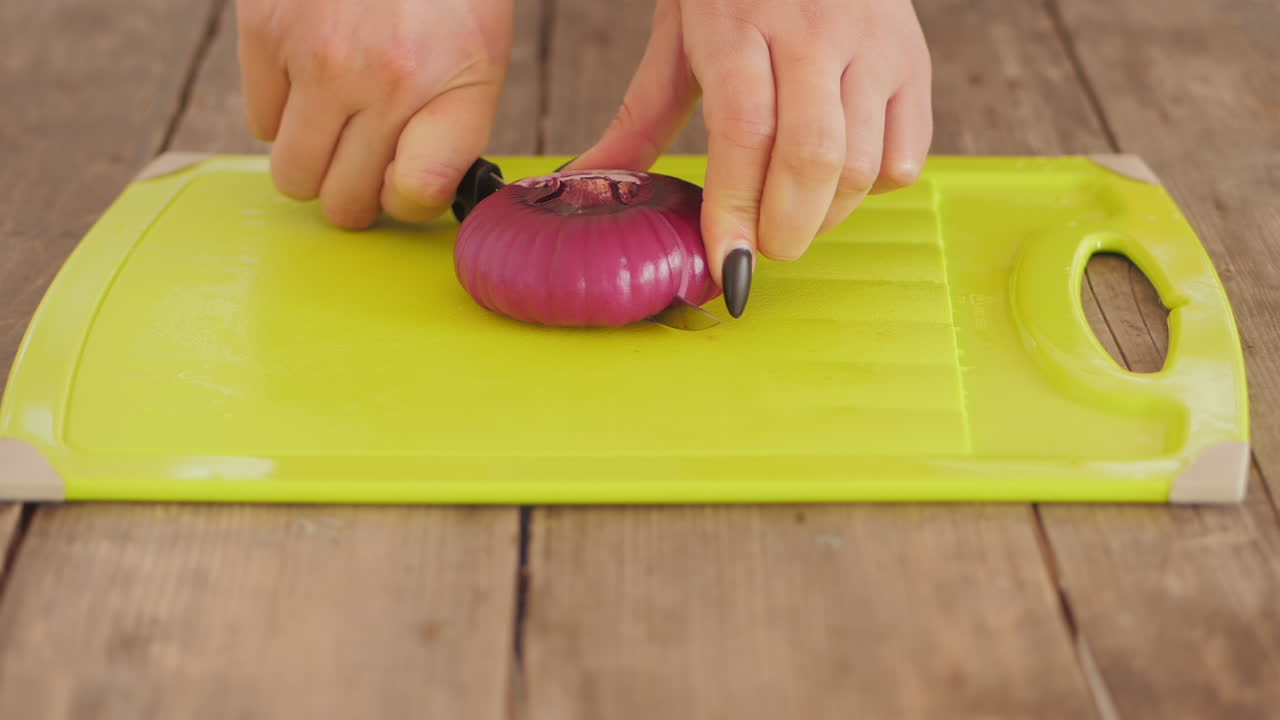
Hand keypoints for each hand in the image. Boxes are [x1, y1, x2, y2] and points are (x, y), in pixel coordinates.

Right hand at [236, 0, 513, 228]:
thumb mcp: (480, 63)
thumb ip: (451, 141)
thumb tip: (406, 202)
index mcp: (442, 89)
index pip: (412, 197)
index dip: (406, 200)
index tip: (404, 178)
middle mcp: (377, 81)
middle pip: (342, 205)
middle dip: (354, 192)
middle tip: (366, 155)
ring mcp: (314, 59)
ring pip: (292, 175)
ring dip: (314, 158)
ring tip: (340, 115)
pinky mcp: (264, 32)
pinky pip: (260, 121)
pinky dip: (283, 111)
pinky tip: (312, 73)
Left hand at [564, 0, 932, 308]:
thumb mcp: (678, 37)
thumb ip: (639, 119)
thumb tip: (589, 183)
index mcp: (739, 22)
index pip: (744, 133)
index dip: (736, 211)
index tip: (727, 267)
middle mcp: (815, 30)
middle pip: (812, 157)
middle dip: (784, 230)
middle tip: (759, 250)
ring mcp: (874, 44)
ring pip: (862, 166)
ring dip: (825, 218)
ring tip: (792, 217)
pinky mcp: (915, 60)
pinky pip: (906, 155)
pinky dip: (872, 190)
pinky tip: (837, 179)